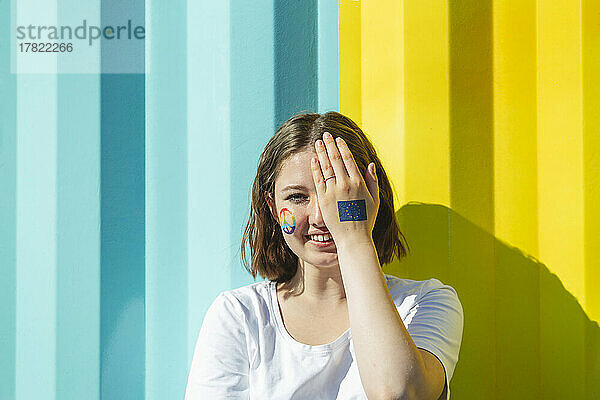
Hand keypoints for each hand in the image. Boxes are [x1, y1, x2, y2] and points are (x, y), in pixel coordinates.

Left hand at [311, 132, 379, 246]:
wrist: (353, 238)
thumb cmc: (365, 220)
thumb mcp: (374, 199)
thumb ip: (372, 181)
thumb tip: (370, 164)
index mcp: (359, 182)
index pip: (349, 159)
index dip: (342, 147)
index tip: (338, 139)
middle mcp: (346, 184)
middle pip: (336, 159)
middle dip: (330, 145)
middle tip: (325, 135)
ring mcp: (334, 191)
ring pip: (326, 167)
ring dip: (321, 153)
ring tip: (317, 143)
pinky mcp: (324, 199)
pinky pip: (318, 180)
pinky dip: (316, 168)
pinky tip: (313, 159)